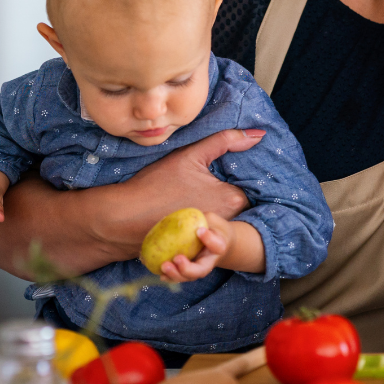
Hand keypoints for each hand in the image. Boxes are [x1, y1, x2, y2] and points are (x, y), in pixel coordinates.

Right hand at [122, 129, 261, 226]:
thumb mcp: (191, 155)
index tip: (223, 169)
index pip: (251, 185)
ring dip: (218, 208)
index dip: (239, 175)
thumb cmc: (157, 185)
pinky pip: (211, 233)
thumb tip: (259, 134)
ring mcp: (214, 238)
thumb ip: (225, 141)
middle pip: (239, 202)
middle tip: (207, 182)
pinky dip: (206, 224)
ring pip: (225, 218)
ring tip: (195, 195)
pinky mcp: (199, 249)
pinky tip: (188, 212)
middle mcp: (229, 222)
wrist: (124, 219)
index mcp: (233, 199)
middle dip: (230, 192)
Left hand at [156, 213, 237, 281]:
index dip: (209, 239)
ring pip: (188, 277)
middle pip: (201, 270)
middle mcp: (209, 261)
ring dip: (175, 275)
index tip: (200, 230)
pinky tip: (161, 275)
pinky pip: (179, 277)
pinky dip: (170, 277)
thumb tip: (178, 219)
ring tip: (164, 266)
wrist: (218, 242)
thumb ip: (200, 219)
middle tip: (177, 258)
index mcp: (219, 247)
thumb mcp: (212, 220)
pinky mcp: (188, 272)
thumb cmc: (213, 228)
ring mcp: (198, 269)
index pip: (217, 245)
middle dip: (187, 268)